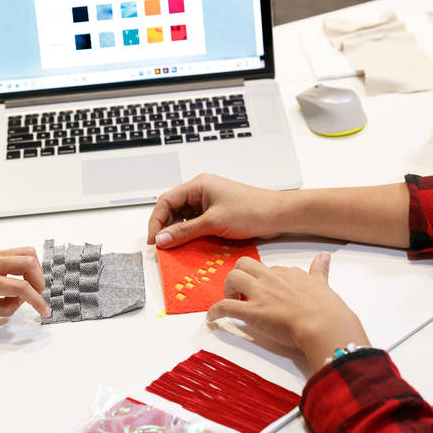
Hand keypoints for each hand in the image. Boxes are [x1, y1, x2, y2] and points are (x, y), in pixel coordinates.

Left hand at [0, 247, 49, 316]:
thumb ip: (2, 307)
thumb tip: (21, 302)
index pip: (20, 288)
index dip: (37, 300)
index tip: (43, 310)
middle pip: (29, 263)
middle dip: (39, 282)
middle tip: (36, 295)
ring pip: (28, 254)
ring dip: (36, 271)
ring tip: (30, 286)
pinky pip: (20, 252)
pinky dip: (29, 264)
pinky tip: (23, 276)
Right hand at [147, 173, 284, 247]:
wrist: (278, 215)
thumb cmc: (251, 211)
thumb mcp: (214, 222)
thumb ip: (185, 232)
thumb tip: (162, 239)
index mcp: (198, 185)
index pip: (166, 201)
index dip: (156, 221)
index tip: (154, 240)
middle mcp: (201, 191)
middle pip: (172, 209)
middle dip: (165, 227)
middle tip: (162, 246)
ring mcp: (208, 203)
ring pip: (183, 218)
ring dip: (177, 232)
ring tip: (174, 247)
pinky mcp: (216, 214)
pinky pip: (195, 224)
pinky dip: (189, 234)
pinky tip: (188, 245)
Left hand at [207, 253, 369, 373]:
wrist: (325, 325)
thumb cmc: (328, 310)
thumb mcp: (324, 284)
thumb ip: (320, 271)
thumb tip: (324, 257)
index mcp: (289, 274)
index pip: (270, 269)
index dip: (264, 279)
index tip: (265, 289)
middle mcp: (272, 279)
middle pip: (245, 264)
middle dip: (239, 275)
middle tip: (242, 292)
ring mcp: (260, 294)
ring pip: (233, 277)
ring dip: (228, 289)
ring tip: (232, 302)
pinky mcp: (251, 312)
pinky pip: (225, 306)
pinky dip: (215, 311)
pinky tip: (213, 318)